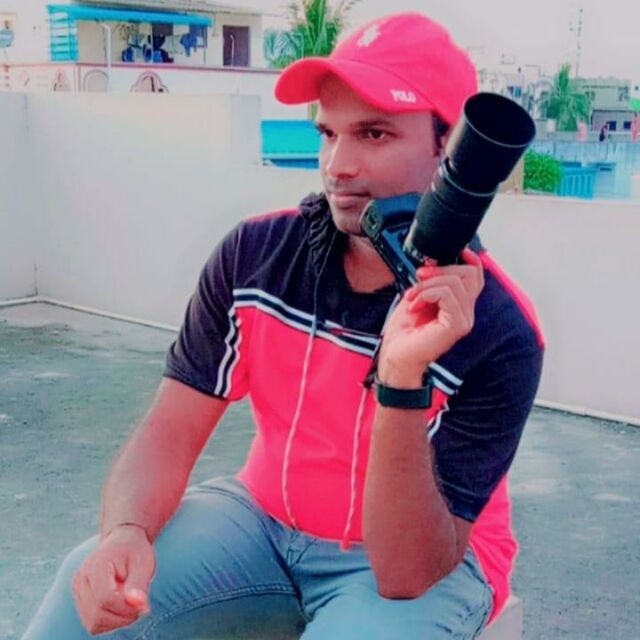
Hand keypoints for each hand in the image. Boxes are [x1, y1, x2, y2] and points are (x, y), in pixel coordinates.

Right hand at [72, 524, 155, 635]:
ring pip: (93, 624)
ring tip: (130, 605)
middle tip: (140, 607)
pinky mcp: (80, 601)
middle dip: (123, 618)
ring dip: (116, 622)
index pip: (105, 599)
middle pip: (97, 615)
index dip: (126, 609)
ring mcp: (77, 591)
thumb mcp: (143, 562)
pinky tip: (121, 608)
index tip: (143, 605)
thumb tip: (140, 606)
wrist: (123, 542)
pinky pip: (93, 624)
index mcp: (96, 565)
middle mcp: (81, 579)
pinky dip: (110, 622)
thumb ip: (140, 585)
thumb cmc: (135, 551)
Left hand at [378, 249, 484, 386]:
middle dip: (440, 269)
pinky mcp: (456, 326)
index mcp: (459, 306)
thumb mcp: (417, 297)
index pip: (476, 276)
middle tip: (418, 277)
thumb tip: (433, 263)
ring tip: (412, 297)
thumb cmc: (404, 333)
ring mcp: (463, 320)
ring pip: (455, 282)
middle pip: (468, 274)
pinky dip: (426, 293)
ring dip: (427, 284)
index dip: (470, 259)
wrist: (395, 357)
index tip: (456, 250)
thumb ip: (431, 282)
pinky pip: (447, 294)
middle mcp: (466, 313)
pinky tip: (415, 305)